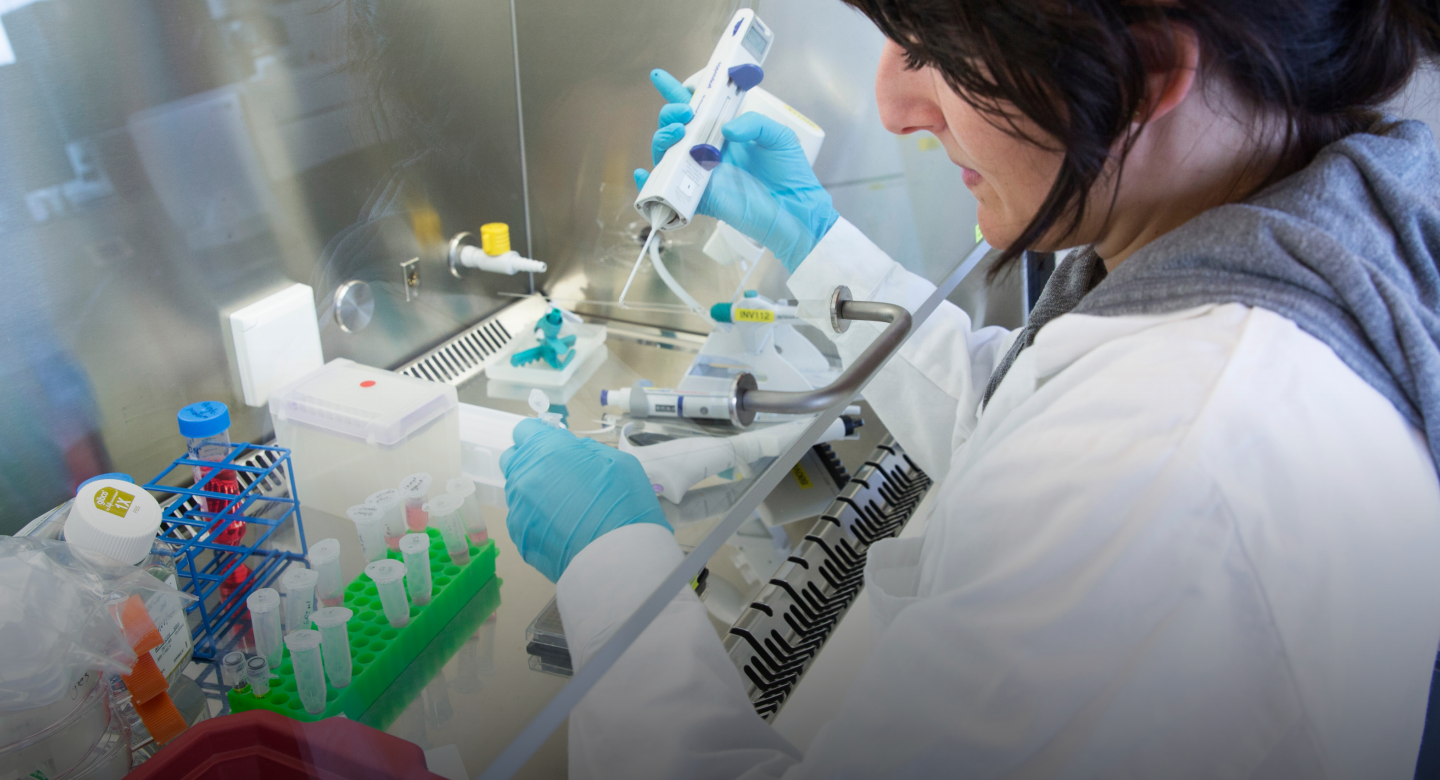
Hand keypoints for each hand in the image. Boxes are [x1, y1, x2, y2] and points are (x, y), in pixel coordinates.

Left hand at [501, 418, 671, 581]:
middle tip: (559, 474)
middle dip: (531, 460)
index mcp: (546, 450)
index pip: (524, 430)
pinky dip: (538, 520)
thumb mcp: (617, 461)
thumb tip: (570, 450)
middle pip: (513, 459)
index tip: (554, 445)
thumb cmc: (623, 503)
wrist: (618, 558)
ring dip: (535, 492)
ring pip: (518, 491)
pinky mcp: (519, 538)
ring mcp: (518, 509)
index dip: (540, 435)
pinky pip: (523, 519)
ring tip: (565, 508)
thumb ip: (585, 450)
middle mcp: (524, 476)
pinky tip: (563, 530)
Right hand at [634, 69, 839, 271]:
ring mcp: (702, 174)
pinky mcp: (701, 198)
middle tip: (685, 110)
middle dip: (670, 113)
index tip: (663, 79)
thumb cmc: (790, 174)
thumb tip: (726, 128)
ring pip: (667, 154)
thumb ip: (754, 123)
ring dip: (663, 137)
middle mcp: (708, 152)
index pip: (696, 109)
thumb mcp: (778, 136)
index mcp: (724, 133)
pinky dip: (651, 183)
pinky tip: (644, 172)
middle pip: (674, 128)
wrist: (796, 209)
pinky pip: (668, 191)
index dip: (677, 94)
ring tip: (679, 129)